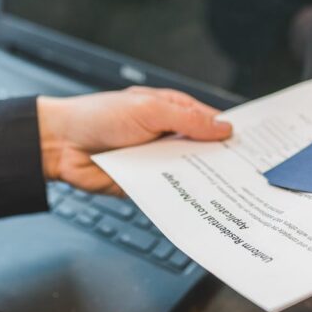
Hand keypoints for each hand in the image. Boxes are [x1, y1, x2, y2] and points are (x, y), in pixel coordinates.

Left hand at [37, 87, 231, 194]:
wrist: (60, 144)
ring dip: (204, 180)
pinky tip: (199, 201)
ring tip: (231, 191)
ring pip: (191, 173)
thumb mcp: (149, 110)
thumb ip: (187, 120)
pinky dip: (182, 195)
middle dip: (222, 161)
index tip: (252, 147)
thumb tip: (223, 127)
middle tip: (248, 173)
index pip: (211, 123)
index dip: (230, 134)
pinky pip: (171, 191)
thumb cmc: (98, 116)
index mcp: (173, 112)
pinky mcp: (147, 183)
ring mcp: (159, 161)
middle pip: (205, 151)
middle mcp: (169, 137)